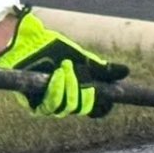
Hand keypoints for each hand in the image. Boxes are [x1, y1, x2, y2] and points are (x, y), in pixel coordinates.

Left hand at [0, 6, 129, 117]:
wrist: (28, 44)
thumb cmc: (51, 49)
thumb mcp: (80, 58)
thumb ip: (100, 68)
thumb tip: (125, 72)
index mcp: (78, 92)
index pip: (95, 109)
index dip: (102, 107)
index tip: (106, 97)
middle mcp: (65, 101)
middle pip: (82, 108)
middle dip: (82, 89)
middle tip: (76, 70)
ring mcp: (50, 104)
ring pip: (67, 108)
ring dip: (69, 87)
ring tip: (63, 69)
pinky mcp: (34, 104)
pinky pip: (50, 105)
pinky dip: (56, 90)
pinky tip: (56, 75)